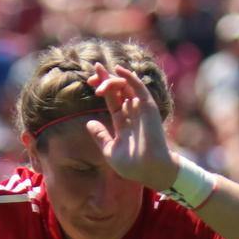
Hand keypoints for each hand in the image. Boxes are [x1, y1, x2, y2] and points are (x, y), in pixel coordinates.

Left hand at [84, 62, 176, 191]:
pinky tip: (118, 69)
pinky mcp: (148, 107)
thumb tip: (88, 123)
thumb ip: (100, 136)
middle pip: (118, 88)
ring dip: (112, 80)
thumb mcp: (110, 150)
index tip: (90, 81)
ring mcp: (140, 108)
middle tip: (92, 77)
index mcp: (123, 121)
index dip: (102, 87)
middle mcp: (132, 112)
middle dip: (105, 79)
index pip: (112, 98)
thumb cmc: (132, 165)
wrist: (149, 169)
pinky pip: (139, 87)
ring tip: (99, 84)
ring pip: (126, 85)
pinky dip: (129, 77)